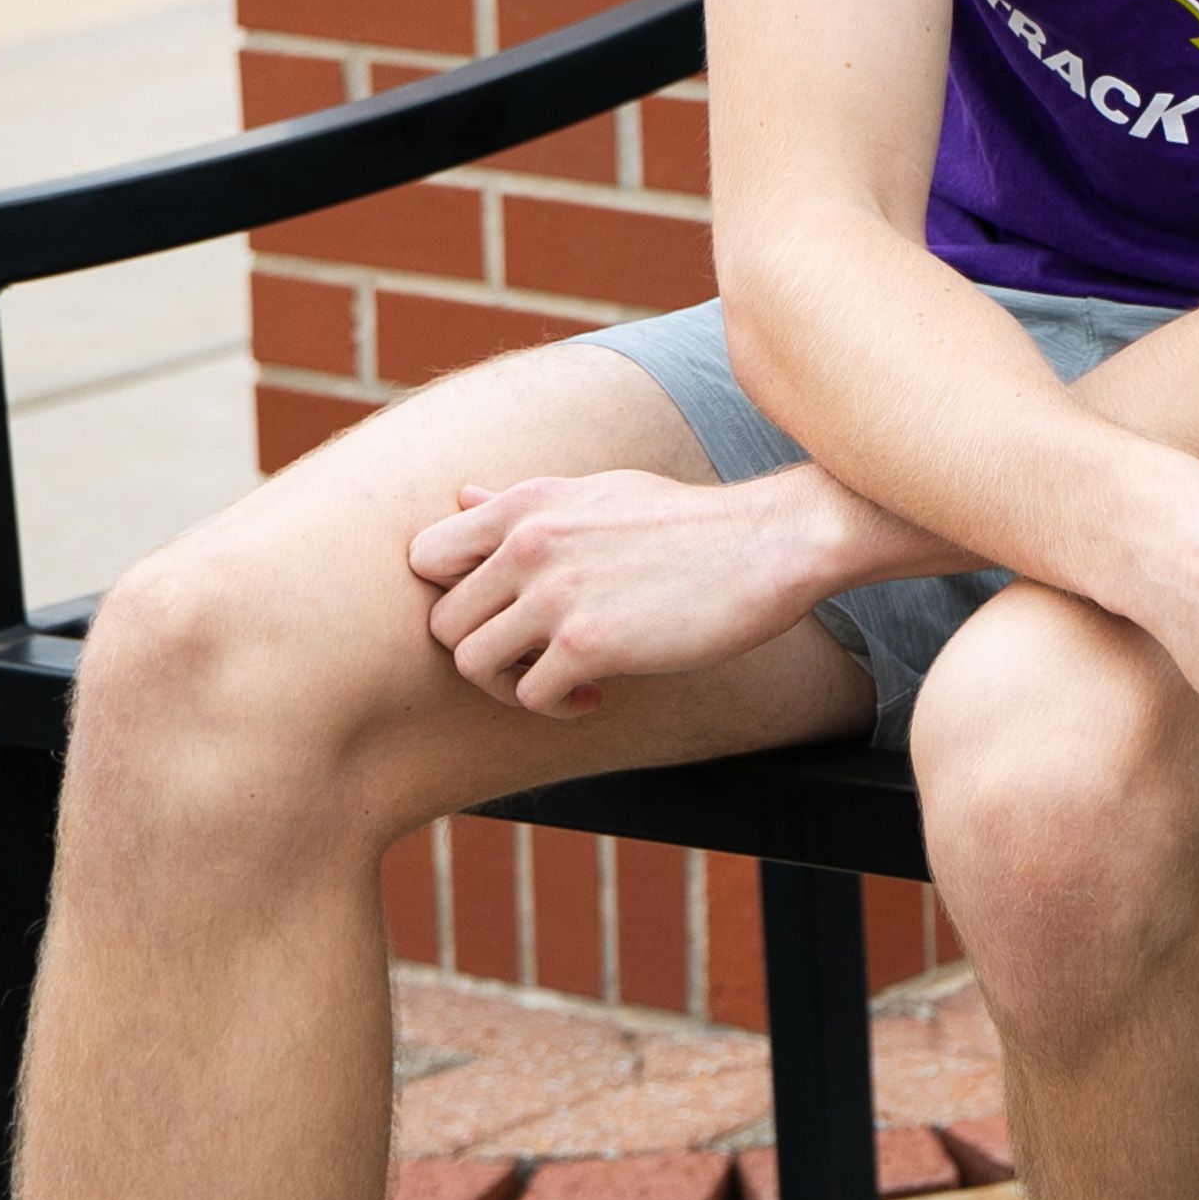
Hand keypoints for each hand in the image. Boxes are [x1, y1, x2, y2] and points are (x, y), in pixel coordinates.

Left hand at [410, 469, 864, 717]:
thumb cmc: (691, 522)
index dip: (452, 594)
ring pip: (473, 663)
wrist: (772, 542)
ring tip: (560, 679)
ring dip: (510, 684)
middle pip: (444, 622)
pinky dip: (556, 706)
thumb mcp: (601, 493)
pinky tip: (595, 695)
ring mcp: (557, 593)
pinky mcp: (589, 642)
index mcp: (529, 503)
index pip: (425, 555)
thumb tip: (461, 498)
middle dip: (483, 649)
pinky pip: (530, 694)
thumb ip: (524, 504)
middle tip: (533, 657)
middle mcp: (530, 542)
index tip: (500, 611)